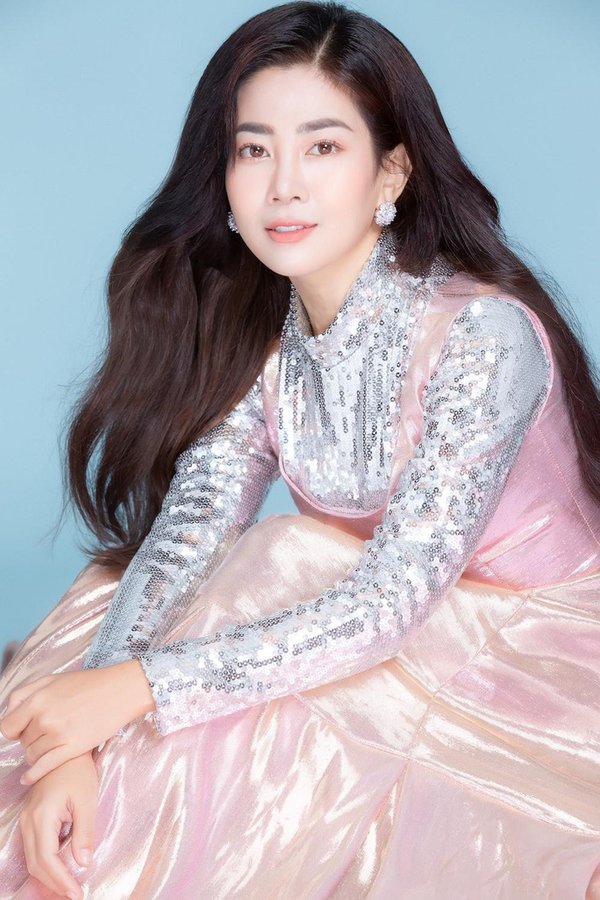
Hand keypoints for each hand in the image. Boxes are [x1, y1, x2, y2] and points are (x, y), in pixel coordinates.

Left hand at [0, 660, 154, 784]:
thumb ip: (26, 693)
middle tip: (47, 731)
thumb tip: (9, 713)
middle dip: (31, 738)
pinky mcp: (72, 749)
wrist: (120, 691)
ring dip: (38, 752)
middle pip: (23, 741)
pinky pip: (44, 767)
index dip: (14, 730)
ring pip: (32, 754)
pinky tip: (29, 777)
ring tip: (52, 744)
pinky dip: (34, 774)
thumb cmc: (88, 683)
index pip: (8, 726)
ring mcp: (58, 735)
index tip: (22, 729)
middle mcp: (44, 719)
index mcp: (37, 700)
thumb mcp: (52, 679)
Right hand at [19, 750, 97, 899]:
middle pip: (36, 863)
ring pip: (32, 857)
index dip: (62, 880)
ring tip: (69, 886)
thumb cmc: (79, 771)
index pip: (48, 859)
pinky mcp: (31, 817)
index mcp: (42, 816)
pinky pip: (33, 847)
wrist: (65, 749)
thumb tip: (84, 863)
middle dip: (54, 883)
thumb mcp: (87, 801)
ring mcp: (27, 819)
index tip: (77, 893)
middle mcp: (29, 820)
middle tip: (74, 894)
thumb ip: (84, 833)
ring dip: (49, 875)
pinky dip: (45, 862)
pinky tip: (61, 868)